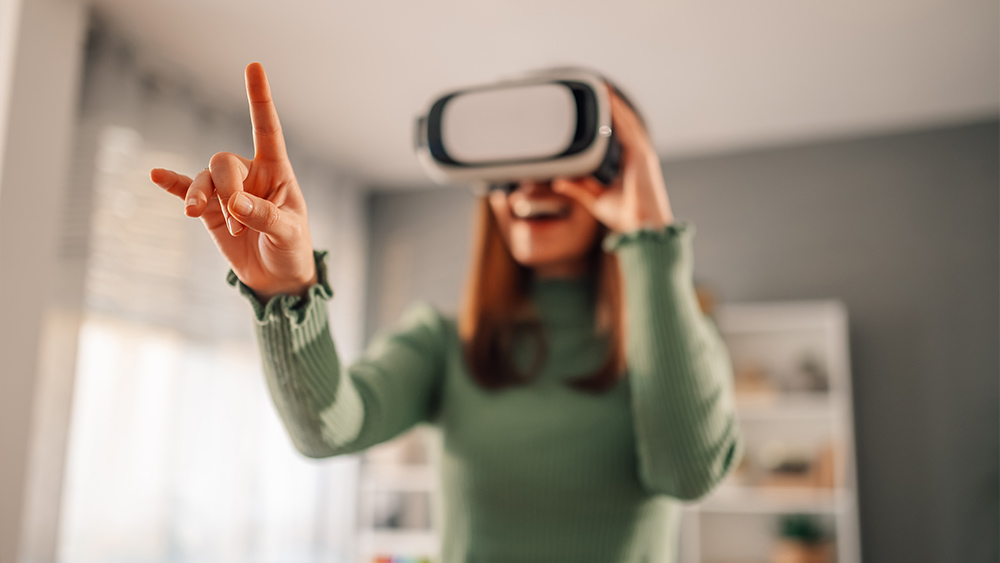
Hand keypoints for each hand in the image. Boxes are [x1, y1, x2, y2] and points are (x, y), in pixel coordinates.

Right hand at [150, 62, 316, 301]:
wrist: (277, 277)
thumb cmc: (291, 249)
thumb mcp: (288, 234)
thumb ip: (265, 217)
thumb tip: (236, 205)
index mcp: (277, 171)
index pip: (267, 130)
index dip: (259, 99)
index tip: (253, 66)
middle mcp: (250, 174)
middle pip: (224, 161)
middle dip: (225, 187)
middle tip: (237, 215)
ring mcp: (227, 191)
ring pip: (205, 179)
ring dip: (203, 198)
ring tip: (204, 219)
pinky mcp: (210, 211)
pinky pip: (187, 190)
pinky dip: (173, 185)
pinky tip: (156, 176)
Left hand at [551, 87, 673, 232]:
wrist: (643, 229)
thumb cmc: (626, 218)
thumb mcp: (596, 200)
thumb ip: (579, 187)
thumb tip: (559, 180)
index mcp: (629, 165)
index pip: (619, 136)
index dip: (610, 120)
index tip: (597, 108)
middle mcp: (637, 157)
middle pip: (625, 125)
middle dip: (613, 107)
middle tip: (600, 89)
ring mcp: (642, 155)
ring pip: (628, 123)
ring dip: (616, 105)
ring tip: (604, 89)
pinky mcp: (642, 156)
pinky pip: (630, 129)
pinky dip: (621, 114)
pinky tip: (612, 102)